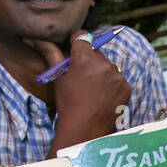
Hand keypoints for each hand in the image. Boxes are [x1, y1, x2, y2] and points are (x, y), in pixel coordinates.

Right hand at [28, 32, 131, 153]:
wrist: (84, 129)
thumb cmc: (67, 103)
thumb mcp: (58, 78)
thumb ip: (53, 55)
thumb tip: (40, 40)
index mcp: (84, 57)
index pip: (82, 37)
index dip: (77, 42)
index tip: (74, 49)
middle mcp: (103, 63)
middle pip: (96, 53)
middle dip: (89, 60)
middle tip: (82, 78)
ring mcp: (116, 75)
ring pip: (108, 66)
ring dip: (101, 73)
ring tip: (92, 90)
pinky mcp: (125, 87)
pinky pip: (118, 80)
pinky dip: (112, 85)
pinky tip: (102, 96)